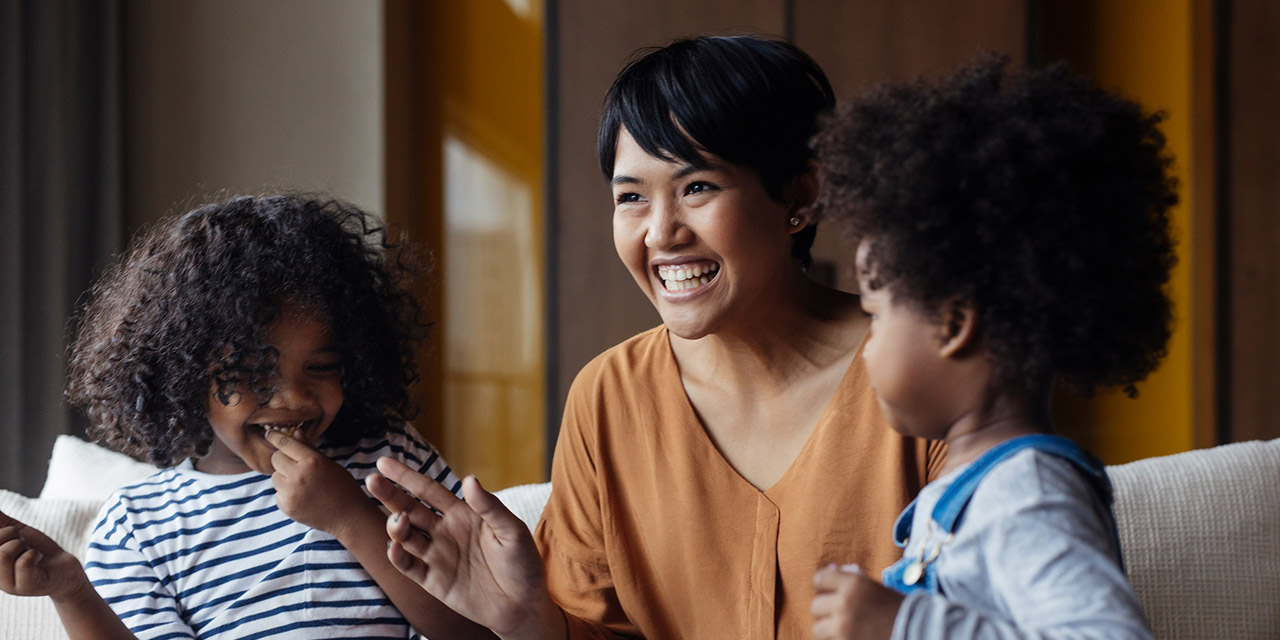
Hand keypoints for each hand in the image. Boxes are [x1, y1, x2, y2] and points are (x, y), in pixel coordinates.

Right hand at [0, 510, 91, 601]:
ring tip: (29, 551)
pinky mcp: (25, 587)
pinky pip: (24, 562)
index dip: (0, 531)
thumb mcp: (16, 531)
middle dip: (10, 534)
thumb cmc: (38, 549)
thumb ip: (0, 521)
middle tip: (22, 543)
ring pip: (3, 553)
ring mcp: (7, 584)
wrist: (65, 569)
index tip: (13, 534)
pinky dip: (35, 555)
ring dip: (22, 545)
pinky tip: (38, 560)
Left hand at [267, 429, 371, 538]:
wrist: (347, 516)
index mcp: (311, 461)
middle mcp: (298, 476)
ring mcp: (291, 493)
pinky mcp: (286, 507)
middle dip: (283, 459)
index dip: (275, 437)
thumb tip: (295, 433)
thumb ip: (309, 448)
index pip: (285, 444)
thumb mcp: (329, 463)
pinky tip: (302, 496)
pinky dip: (286, 493)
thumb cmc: (342, 486)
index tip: (269, 434)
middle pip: (275, 459)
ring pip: (275, 477)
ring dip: (284, 477)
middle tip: (294, 465)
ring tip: (301, 483)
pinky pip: (278, 493)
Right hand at [365, 457, 562, 639]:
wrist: (523, 604)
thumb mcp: (511, 530)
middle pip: (410, 508)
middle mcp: (445, 531)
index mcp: (462, 514)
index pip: (428, 490)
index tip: (383, 463)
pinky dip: (398, 556)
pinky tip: (395, 546)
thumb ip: (489, 506)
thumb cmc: (523, 563)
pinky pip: (409, 566)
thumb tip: (469, 479)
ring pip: (406, 536)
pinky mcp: (434, 581)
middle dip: (390, 495)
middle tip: (371, 481)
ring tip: (398, 520)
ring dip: (396, 526)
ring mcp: (437, 555)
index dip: (406, 476)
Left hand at [811, 564, 902, 639]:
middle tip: (838, 615)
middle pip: (816, 605)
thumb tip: (831, 568)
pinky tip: (850, 637)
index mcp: (853, 583)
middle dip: (826, 611)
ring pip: (818, 628)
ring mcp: (843, 626)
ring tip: (843, 630)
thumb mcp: (874, 588)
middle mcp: (844, 603)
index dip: (823, 586)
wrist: (918, 631)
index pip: (819, 579)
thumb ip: (851, 581)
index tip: (828, 592)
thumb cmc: (897, 609)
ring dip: (828, 630)